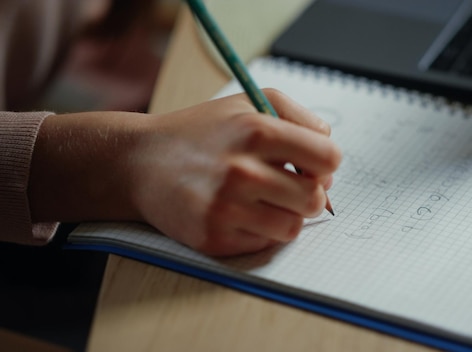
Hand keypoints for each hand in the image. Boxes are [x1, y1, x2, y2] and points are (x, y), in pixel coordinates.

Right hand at [131, 89, 340, 254]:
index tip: (312, 164)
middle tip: (292, 184)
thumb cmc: (202, 131)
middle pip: (315, 198)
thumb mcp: (250, 101)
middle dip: (311, 192)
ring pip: (293, 227)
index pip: (328, 158)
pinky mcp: (214, 238)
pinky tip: (244, 212)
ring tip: (268, 199)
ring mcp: (226, 208)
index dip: (326, 163)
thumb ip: (299, 116)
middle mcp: (242, 171)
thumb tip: (329, 153)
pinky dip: (262, 230)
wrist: (141, 162)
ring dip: (288, 214)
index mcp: (257, 131)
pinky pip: (264, 243)